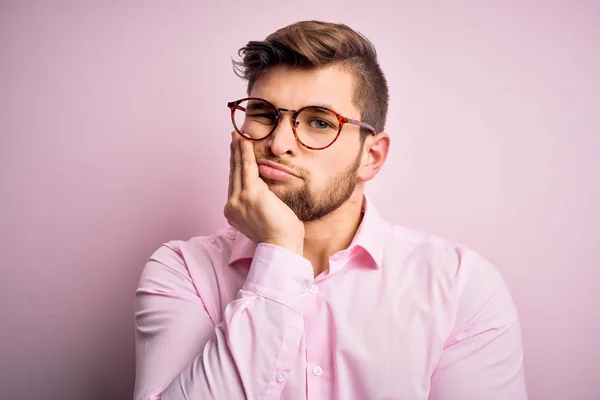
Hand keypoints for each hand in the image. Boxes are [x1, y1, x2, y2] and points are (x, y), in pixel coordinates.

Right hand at [224, 131, 304, 254]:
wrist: (282, 246)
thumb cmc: (281, 236)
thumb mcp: (266, 217)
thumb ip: (261, 203)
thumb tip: (265, 192)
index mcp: (234, 212)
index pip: (235, 184)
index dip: (235, 167)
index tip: (235, 154)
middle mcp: (232, 206)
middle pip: (233, 173)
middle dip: (234, 154)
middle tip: (234, 138)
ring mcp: (239, 199)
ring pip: (238, 168)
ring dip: (238, 149)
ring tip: (238, 136)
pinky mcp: (250, 194)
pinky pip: (247, 167)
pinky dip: (246, 152)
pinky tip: (245, 141)